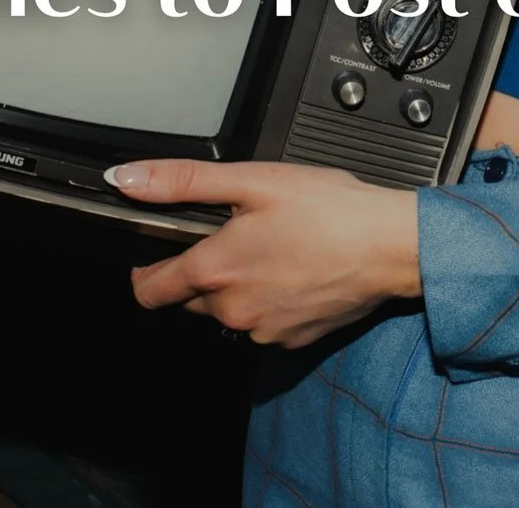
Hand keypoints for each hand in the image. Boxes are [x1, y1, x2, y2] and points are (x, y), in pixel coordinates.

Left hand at [114, 160, 420, 348]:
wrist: (392, 247)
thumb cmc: (331, 211)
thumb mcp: (253, 180)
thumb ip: (182, 182)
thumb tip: (127, 178)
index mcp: (214, 270)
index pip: (148, 289)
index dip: (147, 268)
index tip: (161, 252)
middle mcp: (232, 310)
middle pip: (188, 300)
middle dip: (201, 272)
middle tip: (236, 237)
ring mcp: (261, 330)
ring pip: (227, 313)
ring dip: (237, 288)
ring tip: (272, 251)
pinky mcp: (291, 340)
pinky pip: (261, 325)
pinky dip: (269, 302)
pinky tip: (293, 272)